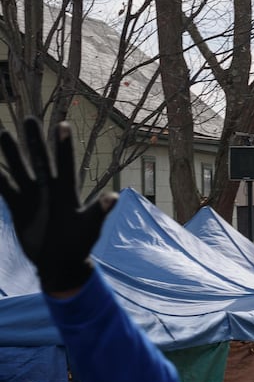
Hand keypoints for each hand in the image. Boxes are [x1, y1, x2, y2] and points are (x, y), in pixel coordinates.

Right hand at [0, 119, 114, 294]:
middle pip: (40, 160)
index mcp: (67, 192)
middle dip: (34, 141)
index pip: (65, 164)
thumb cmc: (80, 244)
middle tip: (29, 119)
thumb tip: (113, 197)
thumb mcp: (89, 228)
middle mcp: (49, 189)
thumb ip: (98, 212)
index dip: (63, 145)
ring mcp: (33, 197)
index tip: (63, 123)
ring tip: (4, 133)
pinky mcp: (19, 208)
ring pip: (20, 170)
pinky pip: (6, 189)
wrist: (61, 263)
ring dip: (12, 154)